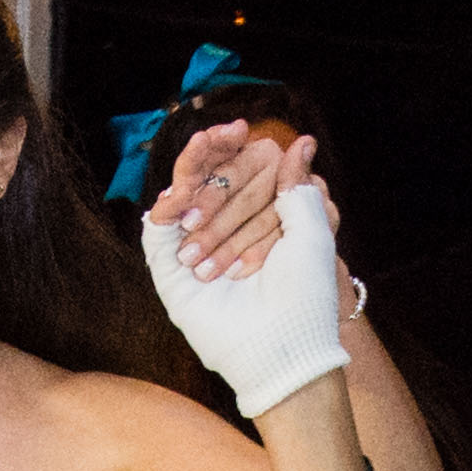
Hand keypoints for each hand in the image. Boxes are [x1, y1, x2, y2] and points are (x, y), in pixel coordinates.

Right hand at [145, 149, 352, 422]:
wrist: (280, 341)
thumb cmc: (304, 294)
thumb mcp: (312, 231)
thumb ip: (299, 186)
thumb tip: (302, 142)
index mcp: (261, 225)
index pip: (243, 176)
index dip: (239, 149)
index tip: (245, 129)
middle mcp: (226, 234)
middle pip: (213, 180)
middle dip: (221, 154)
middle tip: (230, 134)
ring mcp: (194, 249)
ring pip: (184, 194)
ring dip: (194, 166)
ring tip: (205, 144)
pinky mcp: (168, 266)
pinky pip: (159, 225)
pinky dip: (170, 199)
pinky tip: (182, 186)